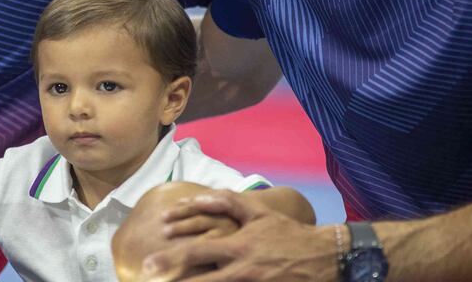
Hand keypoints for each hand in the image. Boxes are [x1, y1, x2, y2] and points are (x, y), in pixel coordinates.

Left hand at [138, 190, 336, 280]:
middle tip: (148, 280)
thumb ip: (228, 202)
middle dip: (173, 281)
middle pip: (200, 281)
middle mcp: (242, 270)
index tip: (149, 262)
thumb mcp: (259, 212)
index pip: (197, 253)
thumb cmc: (287, 232)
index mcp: (238, 246)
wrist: (323, 256)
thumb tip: (198, 198)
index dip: (171, 258)